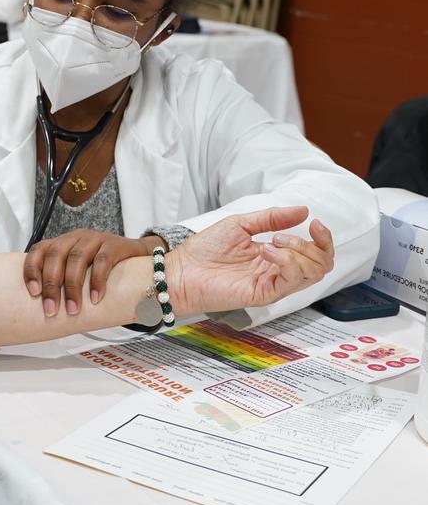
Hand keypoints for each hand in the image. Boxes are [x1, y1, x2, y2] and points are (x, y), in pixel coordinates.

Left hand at [24, 231, 162, 315]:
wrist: (138, 256)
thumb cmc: (103, 268)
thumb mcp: (80, 272)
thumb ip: (64, 282)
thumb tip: (45, 311)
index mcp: (61, 243)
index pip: (39, 250)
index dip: (32, 269)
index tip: (33, 292)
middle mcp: (75, 238)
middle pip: (56, 256)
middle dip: (51, 284)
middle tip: (51, 309)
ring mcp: (94, 239)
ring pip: (77, 258)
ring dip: (72, 287)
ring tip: (73, 309)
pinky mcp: (114, 245)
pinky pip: (102, 261)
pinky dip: (97, 281)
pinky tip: (95, 298)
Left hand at [167, 206, 334, 315]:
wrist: (181, 270)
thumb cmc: (204, 249)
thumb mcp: (241, 224)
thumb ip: (272, 218)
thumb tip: (302, 210)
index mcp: (276, 256)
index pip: (315, 253)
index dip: (323, 239)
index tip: (315, 223)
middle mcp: (278, 272)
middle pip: (321, 264)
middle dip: (310, 245)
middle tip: (281, 236)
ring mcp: (273, 284)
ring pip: (312, 273)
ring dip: (298, 252)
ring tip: (272, 243)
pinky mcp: (265, 294)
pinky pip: (291, 281)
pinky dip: (286, 261)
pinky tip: (266, 251)